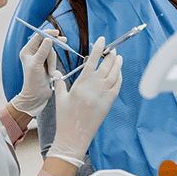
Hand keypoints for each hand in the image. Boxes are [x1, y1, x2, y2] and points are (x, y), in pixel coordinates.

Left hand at [10, 29, 60, 116]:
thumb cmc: (33, 80)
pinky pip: (54, 59)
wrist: (37, 95)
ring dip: (53, 61)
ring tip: (50, 72)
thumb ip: (43, 51)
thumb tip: (49, 39)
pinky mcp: (47, 63)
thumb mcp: (37, 64)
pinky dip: (54, 65)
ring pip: (52, 52)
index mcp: (27, 51)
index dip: (47, 33)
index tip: (56, 32)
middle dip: (53, 49)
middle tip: (64, 41)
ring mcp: (40, 58)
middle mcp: (33, 53)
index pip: (38, 37)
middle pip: (47, 43)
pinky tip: (51, 73)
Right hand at [48, 37, 122, 166]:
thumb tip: (56, 71)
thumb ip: (60, 82)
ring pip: (114, 74)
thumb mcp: (60, 97)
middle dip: (110, 54)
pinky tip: (119, 72)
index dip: (99, 48)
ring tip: (118, 57)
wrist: (74, 136)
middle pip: (106, 65)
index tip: (102, 40)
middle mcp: (94, 87)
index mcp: (81, 83)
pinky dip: (119, 77)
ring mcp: (103, 94)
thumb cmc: (65, 117)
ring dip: (117, 64)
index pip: (92, 60)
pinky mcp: (109, 102)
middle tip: (112, 48)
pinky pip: (117, 86)